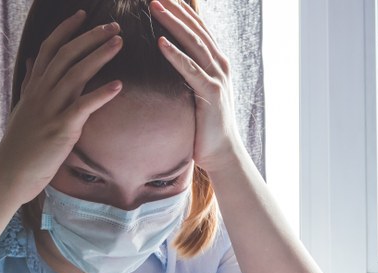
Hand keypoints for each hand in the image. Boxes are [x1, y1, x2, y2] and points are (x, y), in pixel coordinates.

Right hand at [0, 11, 124, 203]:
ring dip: (99, 56)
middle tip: (113, 26)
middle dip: (90, 37)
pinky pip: (83, 107)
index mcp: (34, 87)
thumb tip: (29, 61)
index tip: (83, 15)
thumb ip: (28, 83)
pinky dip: (101, 94)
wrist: (10, 173)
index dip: (66, 29)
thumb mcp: (22, 108)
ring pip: (75, 74)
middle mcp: (41, 93)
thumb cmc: (20, 144)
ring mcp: (50, 110)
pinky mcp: (61, 129)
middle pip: (66, 55)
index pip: (49, 48)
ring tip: (119, 43)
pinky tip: (118, 85)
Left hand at [150, 0, 247, 174]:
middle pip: (195, 29)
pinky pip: (190, 70)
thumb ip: (189, 73)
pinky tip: (160, 42)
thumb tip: (170, 59)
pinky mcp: (211, 94)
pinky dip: (175, 54)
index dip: (181, 11)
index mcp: (216, 62)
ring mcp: (217, 78)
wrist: (222, 153)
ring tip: (155, 8)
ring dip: (173, 24)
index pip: (197, 28)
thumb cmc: (206, 124)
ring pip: (194, 43)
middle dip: (175, 10)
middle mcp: (220, 65)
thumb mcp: (198, 92)